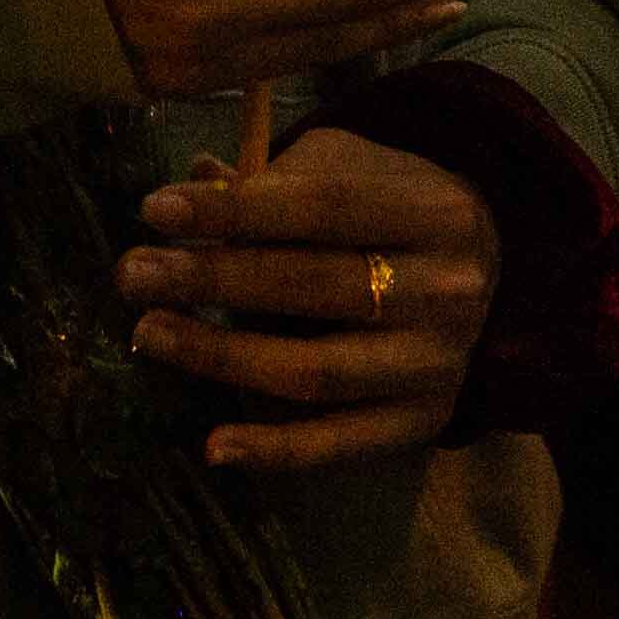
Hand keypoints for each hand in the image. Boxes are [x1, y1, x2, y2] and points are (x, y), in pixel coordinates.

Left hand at [125, 125, 499, 471]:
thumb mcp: (350, 167)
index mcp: (432, 210)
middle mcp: (446, 290)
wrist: (487, 274)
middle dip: (211, 279)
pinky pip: (341, 445)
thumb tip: (193, 182)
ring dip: (221, 357)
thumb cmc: (392, 208)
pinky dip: (276, 451)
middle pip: (312, 287)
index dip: (234, 211)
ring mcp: (438, 365)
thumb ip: (275, 177)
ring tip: (148, 334)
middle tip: (131, 275)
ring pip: (316, 370)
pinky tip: (213, 447)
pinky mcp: (424, 423)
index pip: (321, 208)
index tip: (153, 211)